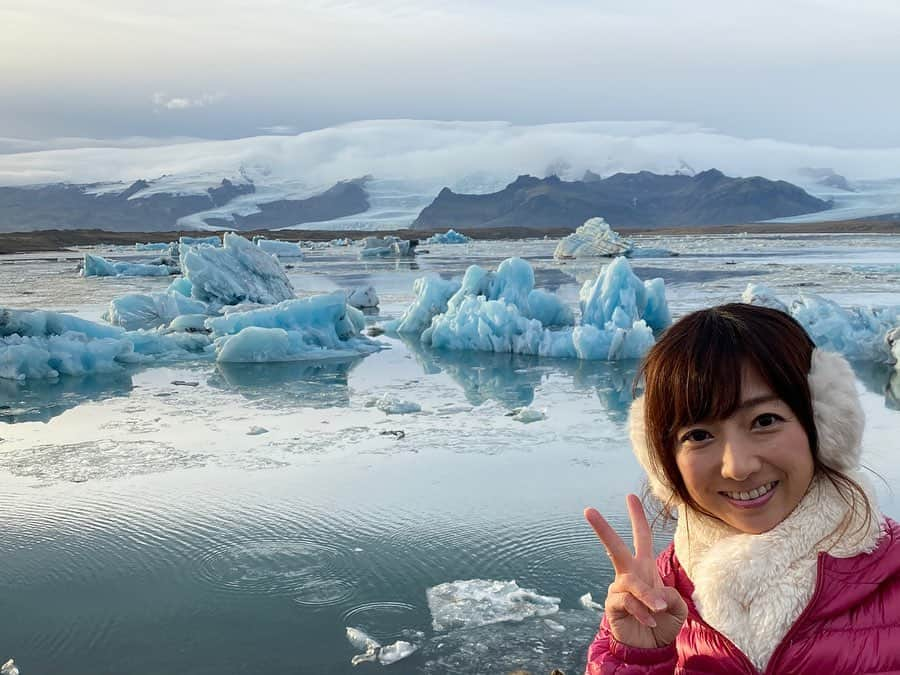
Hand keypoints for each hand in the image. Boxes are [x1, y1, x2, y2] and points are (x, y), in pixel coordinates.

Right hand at [584, 494, 686, 648]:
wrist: (651, 648)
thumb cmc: (663, 623)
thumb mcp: (676, 607)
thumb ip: (671, 594)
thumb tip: (655, 592)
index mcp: (645, 568)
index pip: (641, 537)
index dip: (637, 517)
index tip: (630, 496)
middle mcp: (629, 574)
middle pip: (615, 547)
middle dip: (602, 529)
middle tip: (588, 510)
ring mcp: (619, 589)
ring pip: (630, 583)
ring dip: (647, 596)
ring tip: (658, 610)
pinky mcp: (612, 605)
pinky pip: (627, 601)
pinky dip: (642, 611)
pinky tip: (649, 620)